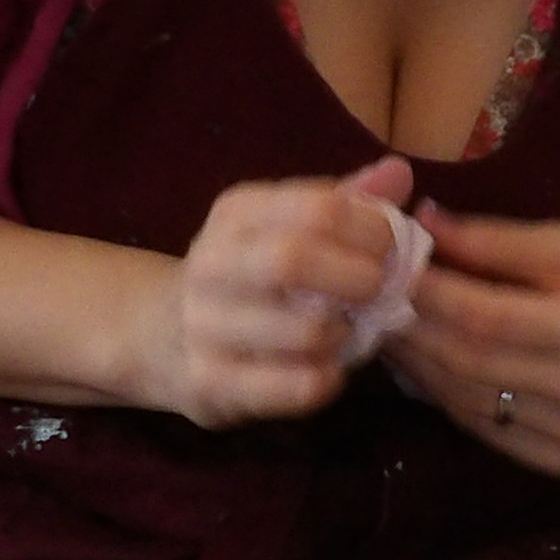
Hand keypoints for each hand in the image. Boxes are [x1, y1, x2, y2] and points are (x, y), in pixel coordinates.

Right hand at [141, 159, 413, 427]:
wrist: (161, 335)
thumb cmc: (248, 275)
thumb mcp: (286, 226)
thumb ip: (345, 202)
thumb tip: (398, 173)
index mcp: (236, 214)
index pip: (319, 208)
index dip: (373, 230)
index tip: (391, 249)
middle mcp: (211, 264)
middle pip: (295, 261)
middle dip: (358, 278)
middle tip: (380, 292)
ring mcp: (204, 326)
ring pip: (303, 331)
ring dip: (346, 335)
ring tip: (350, 333)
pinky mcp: (210, 383)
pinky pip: (294, 386)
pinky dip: (327, 379)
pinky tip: (329, 371)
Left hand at [382, 210, 559, 476]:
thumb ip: (497, 240)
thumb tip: (423, 223)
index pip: (487, 316)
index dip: (429, 294)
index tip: (385, 269)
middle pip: (470, 363)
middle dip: (412, 330)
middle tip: (371, 303)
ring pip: (469, 403)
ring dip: (419, 367)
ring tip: (390, 332)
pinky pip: (486, 432)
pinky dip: (447, 399)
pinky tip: (428, 370)